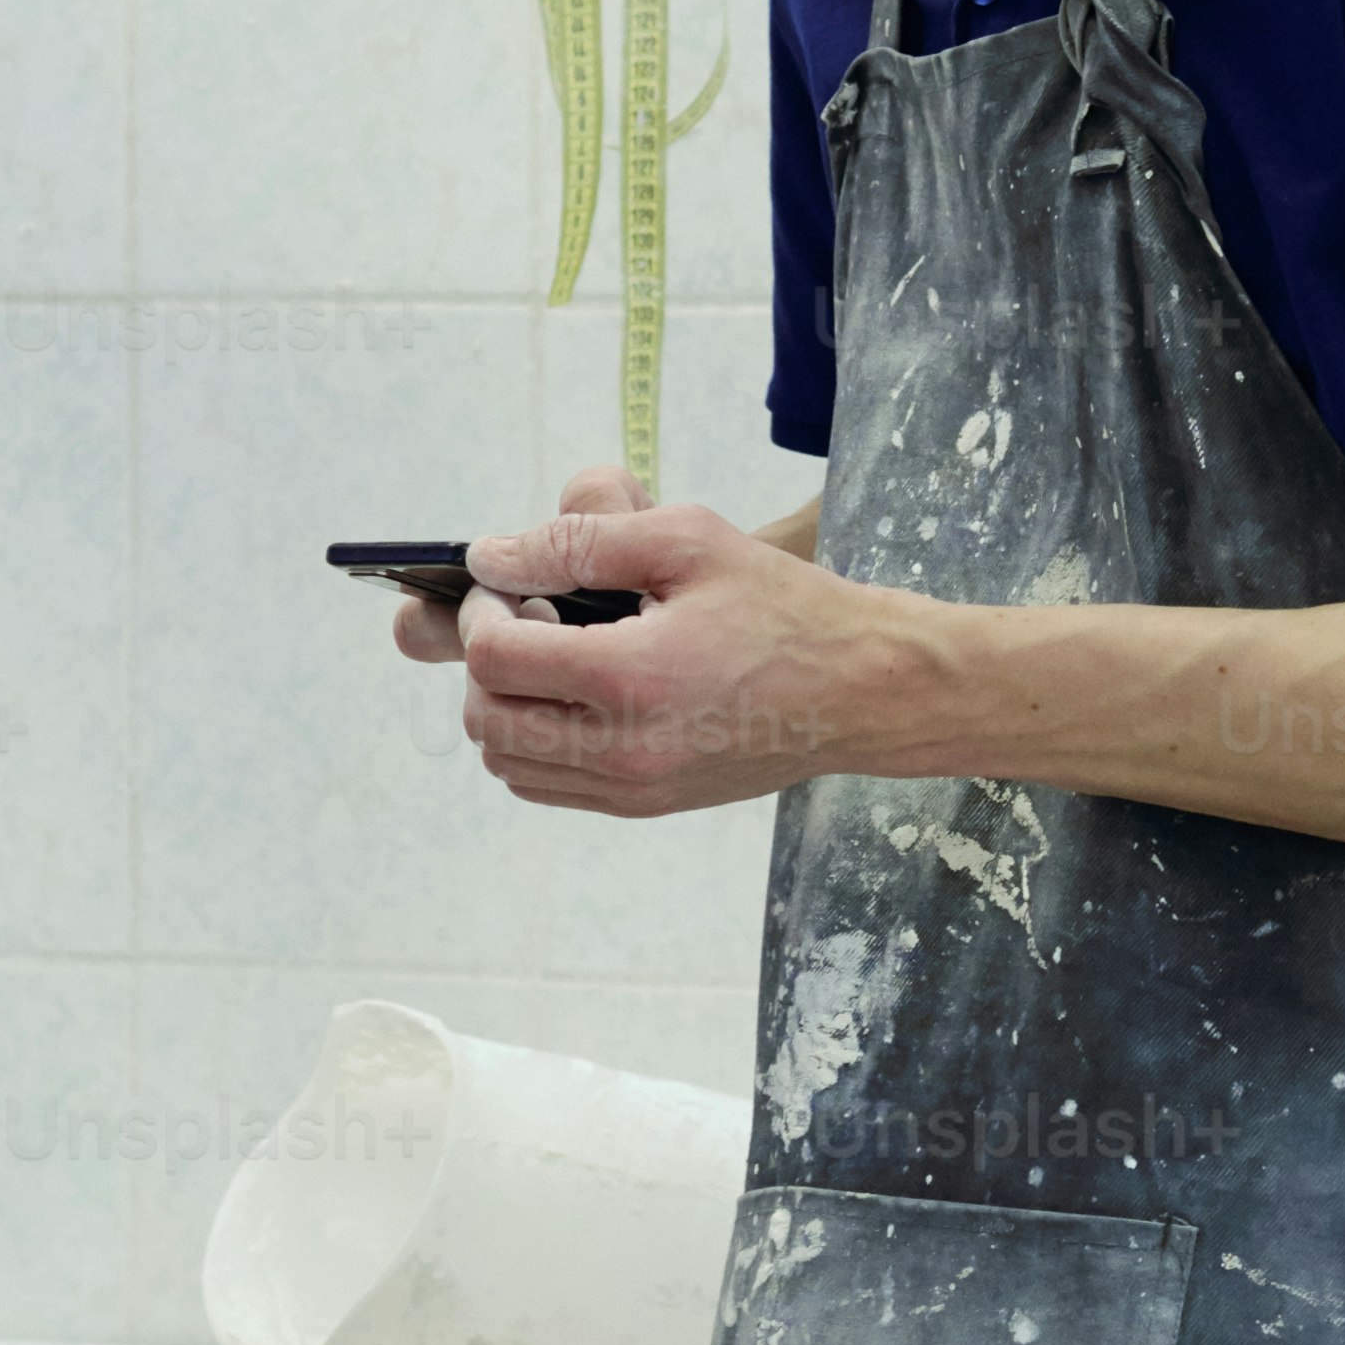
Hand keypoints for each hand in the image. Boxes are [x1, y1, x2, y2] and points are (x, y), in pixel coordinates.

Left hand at [448, 473, 863, 818]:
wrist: (859, 690)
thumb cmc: (782, 607)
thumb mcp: (688, 539)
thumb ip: (581, 539)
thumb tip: (492, 555)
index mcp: (631, 677)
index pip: (493, 658)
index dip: (484, 611)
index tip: (512, 585)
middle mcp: (624, 748)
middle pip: (486, 718)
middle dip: (487, 661)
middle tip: (530, 618)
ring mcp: (632, 787)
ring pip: (507, 761)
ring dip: (507, 703)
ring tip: (557, 657)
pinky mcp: (645, 805)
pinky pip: (546, 785)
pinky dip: (536, 740)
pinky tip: (580, 693)